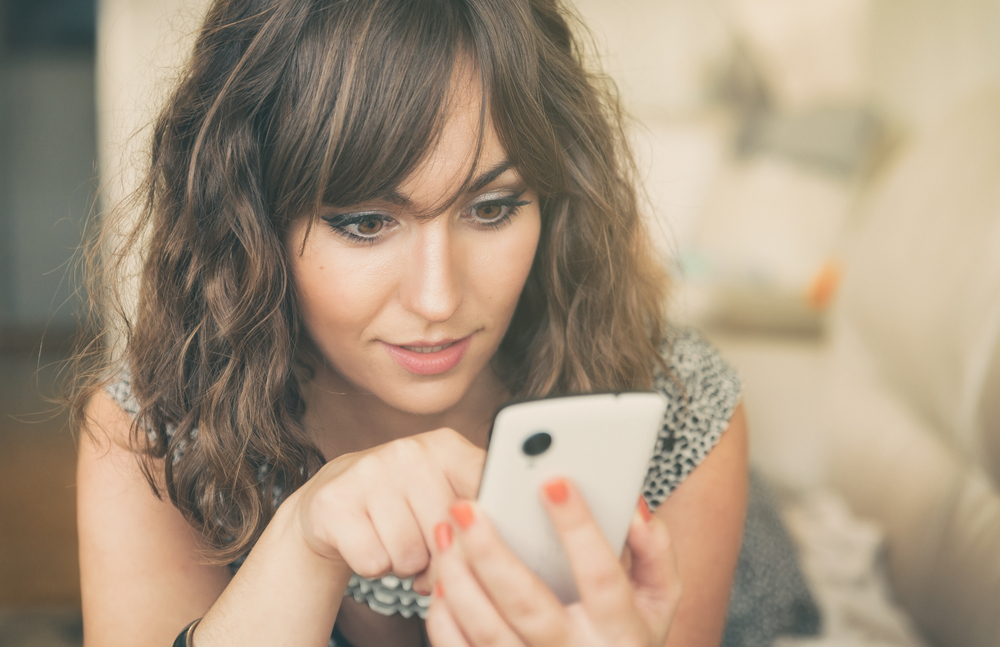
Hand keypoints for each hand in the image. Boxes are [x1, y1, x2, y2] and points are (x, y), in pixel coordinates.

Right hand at [291, 428, 484, 583]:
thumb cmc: (404, 505)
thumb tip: (503, 546)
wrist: (334, 502)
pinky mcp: (334, 502)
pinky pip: (375, 564)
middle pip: (447, 535)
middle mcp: (407, 451)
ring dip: (406, 565)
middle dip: (439, 555)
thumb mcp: (444, 492)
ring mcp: (368, 473)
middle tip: (423, 542)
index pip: (485, 490)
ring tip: (395, 540)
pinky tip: (370, 543)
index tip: (484, 541)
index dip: (488, 528)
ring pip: (410, 557)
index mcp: (446, 447)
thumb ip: (480, 510)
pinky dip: (375, 568)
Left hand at [425, 480, 680, 645]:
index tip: (553, 480)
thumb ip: (654, 550)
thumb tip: (632, 507)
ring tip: (445, 532)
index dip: (579, 528)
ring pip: (488, 631)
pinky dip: (445, 618)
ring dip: (460, 579)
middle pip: (529, 604)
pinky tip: (441, 579)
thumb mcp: (659, 600)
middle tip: (466, 506)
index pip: (601, 576)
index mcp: (621, 631)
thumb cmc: (628, 635)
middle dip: (493, 552)